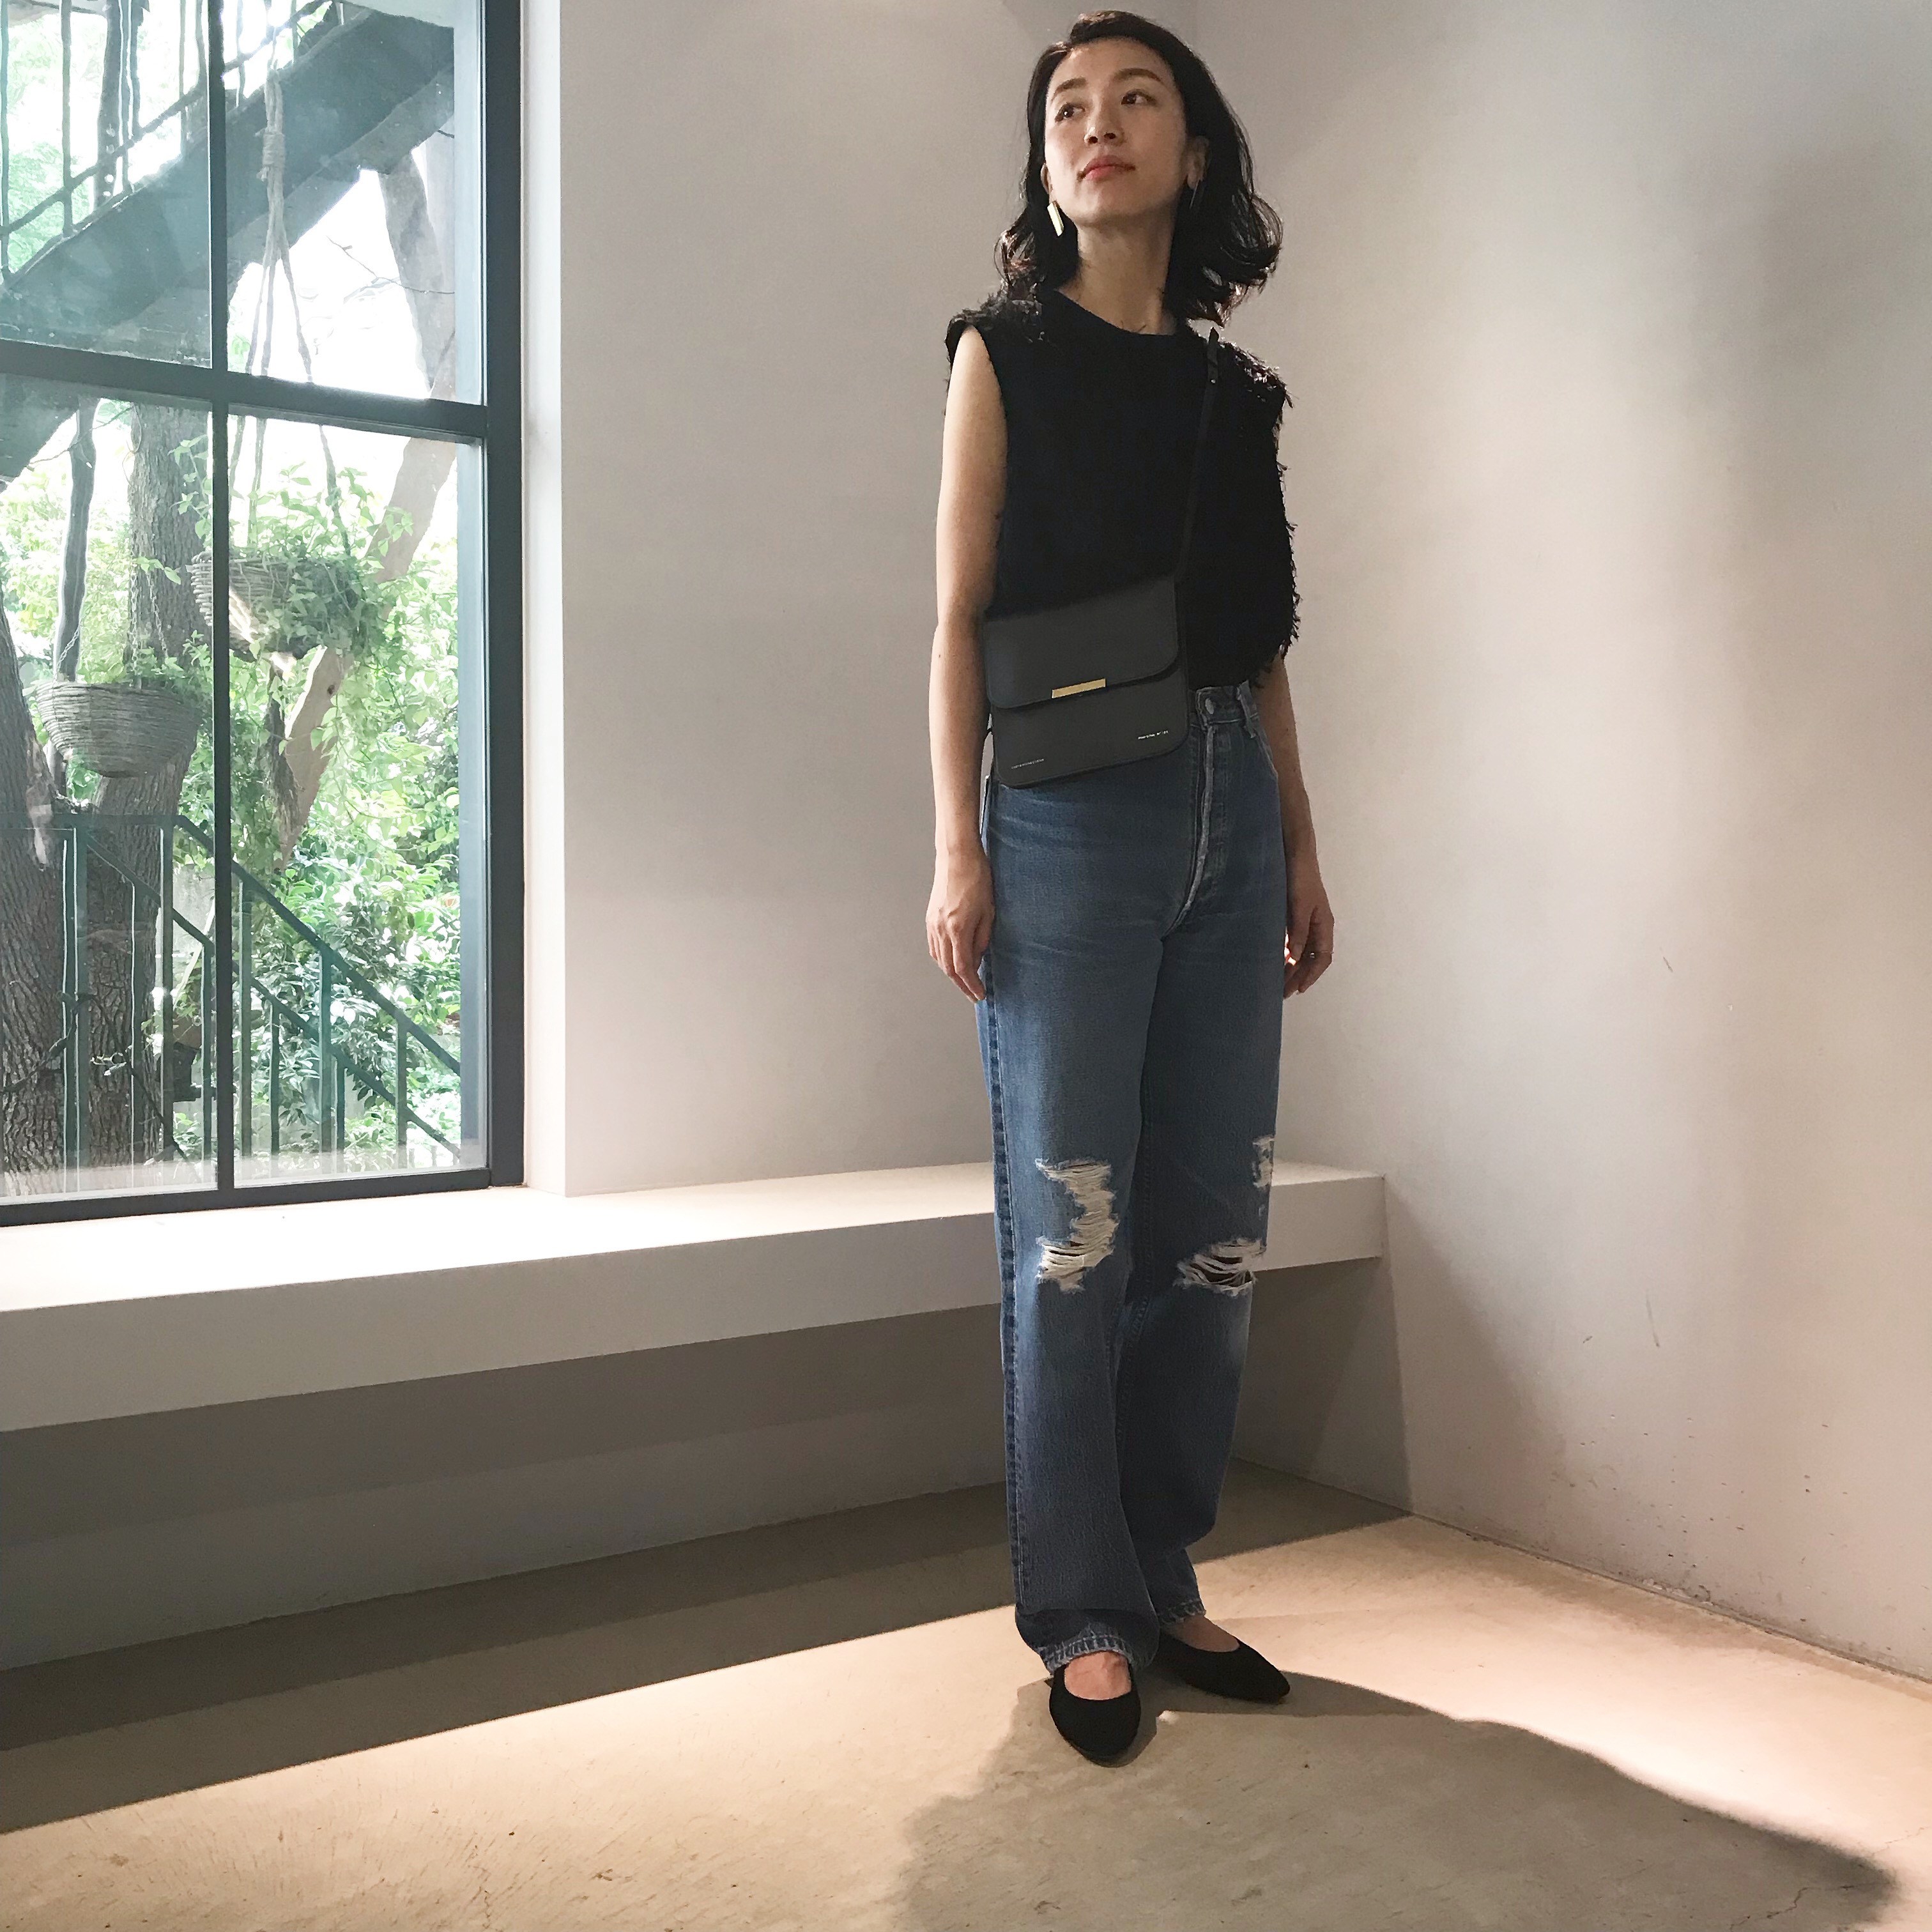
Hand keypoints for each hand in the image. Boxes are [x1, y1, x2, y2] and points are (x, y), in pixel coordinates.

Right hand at [928, 846, 993, 1001]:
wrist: (957, 856)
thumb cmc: (977, 878)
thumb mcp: (988, 911)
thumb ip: (982, 938)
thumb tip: (977, 959)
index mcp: (958, 928)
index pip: (963, 967)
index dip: (972, 984)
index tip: (979, 994)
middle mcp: (941, 929)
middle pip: (948, 968)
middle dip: (961, 984)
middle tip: (973, 993)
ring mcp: (932, 923)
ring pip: (939, 958)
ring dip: (952, 973)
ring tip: (966, 979)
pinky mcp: (930, 917)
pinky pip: (933, 946)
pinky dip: (942, 958)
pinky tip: (951, 960)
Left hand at [1284, 849, 1331, 997]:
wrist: (1294, 856)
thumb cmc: (1301, 879)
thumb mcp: (1300, 907)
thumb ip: (1298, 933)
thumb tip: (1295, 959)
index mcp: (1324, 925)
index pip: (1322, 958)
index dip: (1312, 975)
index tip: (1299, 988)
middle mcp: (1318, 926)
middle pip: (1311, 958)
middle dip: (1299, 976)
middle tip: (1284, 992)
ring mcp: (1306, 922)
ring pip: (1302, 952)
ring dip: (1293, 967)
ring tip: (1279, 982)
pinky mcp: (1295, 917)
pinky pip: (1293, 942)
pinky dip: (1287, 954)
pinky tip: (1277, 961)